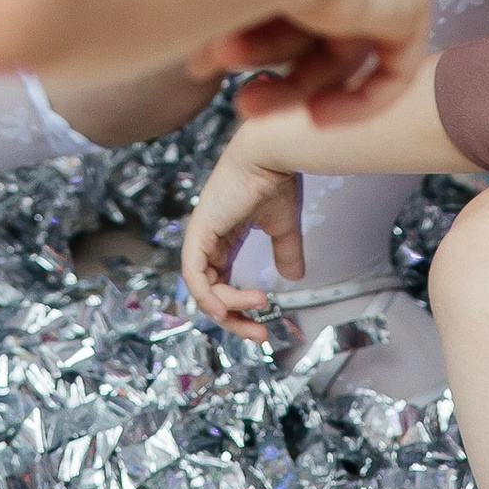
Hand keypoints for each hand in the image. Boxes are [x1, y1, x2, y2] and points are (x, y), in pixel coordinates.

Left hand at [182, 134, 302, 335]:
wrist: (271, 154)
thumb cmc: (275, 179)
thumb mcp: (283, 226)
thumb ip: (285, 252)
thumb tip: (293, 277)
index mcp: (225, 236)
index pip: (221, 283)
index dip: (239, 308)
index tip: (263, 324)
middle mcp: (209, 238)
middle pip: (210, 293)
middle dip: (234, 319)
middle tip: (259, 334)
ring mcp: (202, 234)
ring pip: (203, 289)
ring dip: (228, 307)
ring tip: (259, 304)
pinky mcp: (199, 230)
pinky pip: (194, 274)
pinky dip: (207, 295)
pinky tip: (225, 307)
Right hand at [183, 0, 427, 122]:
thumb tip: (191, 38)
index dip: (251, 29)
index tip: (213, 55)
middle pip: (313, 22)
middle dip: (266, 60)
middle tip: (235, 93)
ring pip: (341, 51)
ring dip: (295, 87)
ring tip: (251, 107)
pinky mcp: (410, 9)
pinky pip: (390, 70)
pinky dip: (356, 101)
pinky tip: (318, 118)